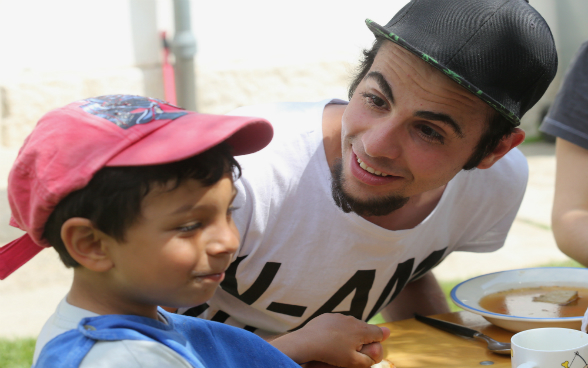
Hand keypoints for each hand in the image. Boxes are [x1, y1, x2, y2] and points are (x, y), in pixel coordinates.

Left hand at [272, 313, 389, 367]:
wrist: (308, 342)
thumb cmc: (332, 353)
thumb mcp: (353, 362)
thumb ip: (368, 358)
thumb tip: (377, 353)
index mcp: (362, 330)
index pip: (379, 333)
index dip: (379, 340)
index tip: (375, 344)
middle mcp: (353, 320)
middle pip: (365, 328)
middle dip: (364, 337)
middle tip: (356, 348)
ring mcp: (340, 316)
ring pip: (351, 324)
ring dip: (350, 333)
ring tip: (341, 345)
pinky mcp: (328, 316)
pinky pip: (338, 322)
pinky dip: (338, 329)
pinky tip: (331, 339)